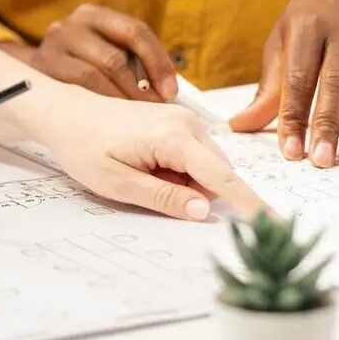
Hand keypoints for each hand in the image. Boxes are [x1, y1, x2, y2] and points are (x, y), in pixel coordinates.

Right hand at [5, 5, 176, 101]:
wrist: (28, 73)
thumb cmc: (76, 63)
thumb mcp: (102, 48)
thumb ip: (131, 60)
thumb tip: (167, 89)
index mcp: (94, 14)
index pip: (135, 32)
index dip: (158, 62)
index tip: (170, 90)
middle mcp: (72, 25)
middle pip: (116, 58)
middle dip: (140, 89)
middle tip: (154, 109)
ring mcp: (55, 46)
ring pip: (96, 75)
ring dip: (120, 100)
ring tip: (134, 117)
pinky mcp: (43, 69)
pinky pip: (77, 89)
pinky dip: (99, 104)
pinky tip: (109, 117)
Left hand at [49, 95, 266, 222]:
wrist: (65, 113)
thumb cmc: (84, 146)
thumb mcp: (118, 182)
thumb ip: (164, 198)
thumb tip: (204, 212)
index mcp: (173, 137)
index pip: (222, 178)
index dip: (248, 205)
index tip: (273, 226)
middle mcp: (186, 123)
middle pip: (217, 174)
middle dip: (195, 193)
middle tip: (148, 188)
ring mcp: (183, 119)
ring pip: (206, 167)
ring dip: (185, 182)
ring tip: (142, 174)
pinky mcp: (177, 122)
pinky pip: (194, 156)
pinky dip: (179, 170)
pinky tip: (148, 166)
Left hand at [229, 0, 338, 169]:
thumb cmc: (313, 16)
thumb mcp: (284, 38)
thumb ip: (269, 86)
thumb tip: (240, 125)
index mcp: (308, 28)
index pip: (298, 78)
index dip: (293, 115)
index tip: (289, 149)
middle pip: (335, 86)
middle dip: (327, 125)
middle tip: (320, 160)